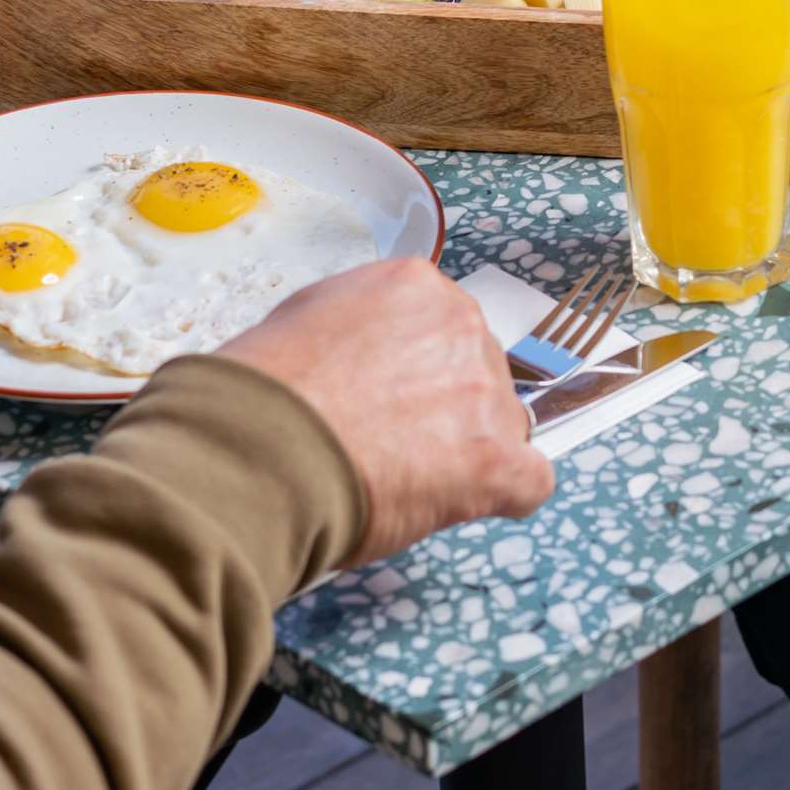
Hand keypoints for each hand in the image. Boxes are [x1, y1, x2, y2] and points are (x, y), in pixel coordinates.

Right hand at [220, 257, 553, 564]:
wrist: (259, 449)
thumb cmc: (263, 392)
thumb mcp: (304, 319)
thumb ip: (357, 327)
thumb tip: (366, 358)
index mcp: (416, 286)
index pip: (442, 327)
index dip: (419, 370)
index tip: (392, 395)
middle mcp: (461, 327)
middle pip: (477, 372)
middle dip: (446, 408)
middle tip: (392, 441)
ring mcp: (486, 393)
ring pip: (503, 425)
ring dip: (467, 451)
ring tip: (404, 479)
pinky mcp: (496, 460)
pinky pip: (530, 481)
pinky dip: (503, 495)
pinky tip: (461, 503)